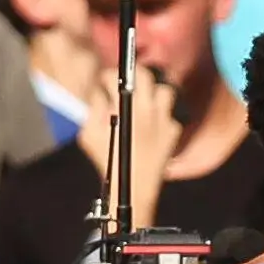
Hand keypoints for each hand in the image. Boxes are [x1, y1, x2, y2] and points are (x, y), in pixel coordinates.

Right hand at [79, 67, 181, 227]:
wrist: (134, 189)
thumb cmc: (109, 164)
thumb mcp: (89, 134)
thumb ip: (93, 107)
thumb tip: (99, 92)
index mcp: (124, 107)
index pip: (116, 76)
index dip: (108, 77)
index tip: (105, 82)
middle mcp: (147, 109)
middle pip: (145, 74)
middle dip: (134, 74)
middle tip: (127, 83)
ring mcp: (164, 119)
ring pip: (166, 89)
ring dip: (156, 89)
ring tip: (146, 97)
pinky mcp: (173, 131)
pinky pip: (174, 111)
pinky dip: (166, 111)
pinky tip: (156, 118)